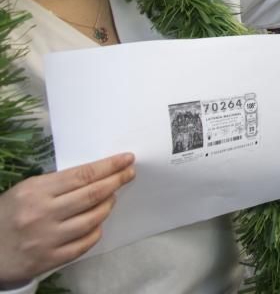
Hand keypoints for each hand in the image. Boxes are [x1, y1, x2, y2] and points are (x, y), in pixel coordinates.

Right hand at [0, 153, 135, 286]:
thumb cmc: (8, 215)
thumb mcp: (26, 191)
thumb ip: (57, 184)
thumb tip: (96, 175)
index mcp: (35, 191)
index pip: (82, 175)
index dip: (109, 166)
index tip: (126, 160)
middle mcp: (42, 214)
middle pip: (92, 195)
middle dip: (116, 181)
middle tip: (129, 173)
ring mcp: (47, 238)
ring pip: (92, 219)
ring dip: (108, 205)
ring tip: (112, 197)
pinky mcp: (49, 259)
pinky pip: (84, 243)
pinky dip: (96, 231)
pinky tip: (98, 223)